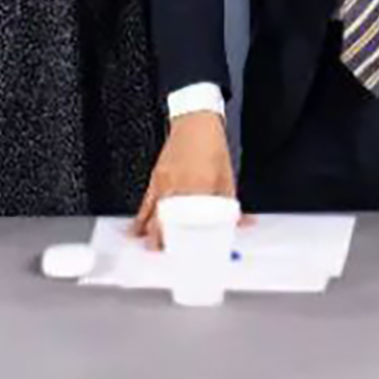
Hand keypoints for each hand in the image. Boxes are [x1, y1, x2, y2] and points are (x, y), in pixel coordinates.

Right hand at [132, 110, 235, 247]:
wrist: (195, 121)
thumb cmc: (211, 146)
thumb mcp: (227, 177)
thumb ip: (232, 204)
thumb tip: (242, 224)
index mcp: (201, 186)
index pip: (195, 222)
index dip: (194, 240)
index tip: (195, 253)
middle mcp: (180, 186)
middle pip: (170, 223)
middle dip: (168, 242)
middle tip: (172, 256)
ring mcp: (164, 183)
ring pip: (154, 215)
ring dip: (153, 235)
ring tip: (153, 250)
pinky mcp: (155, 178)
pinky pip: (145, 204)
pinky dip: (141, 219)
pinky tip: (136, 230)